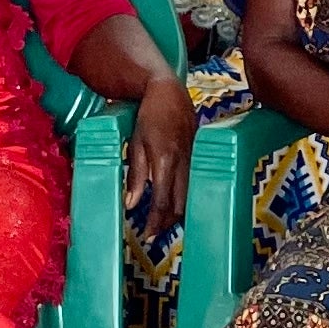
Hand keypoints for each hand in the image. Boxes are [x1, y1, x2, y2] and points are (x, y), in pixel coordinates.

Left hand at [127, 71, 195, 220]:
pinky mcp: (197, 156)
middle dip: (167, 223)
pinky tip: (175, 202)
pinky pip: (193, 184)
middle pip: (180, 205)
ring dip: (177, 213)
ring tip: (164, 222)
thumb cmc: (148, 115)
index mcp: (164, 160)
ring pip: (189, 196)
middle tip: (154, 234)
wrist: (169, 91)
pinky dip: (184, 198)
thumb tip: (131, 204)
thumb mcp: (136, 144)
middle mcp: (183, 162)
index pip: (161, 201)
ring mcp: (193, 159)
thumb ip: (135, 175)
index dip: (155, 222)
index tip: (148, 236)